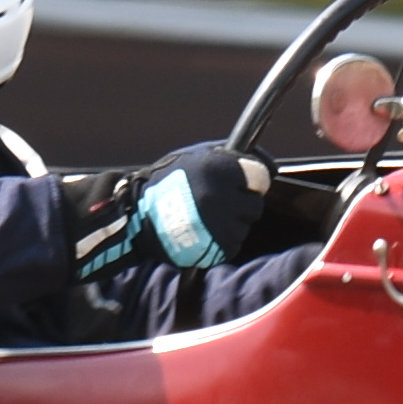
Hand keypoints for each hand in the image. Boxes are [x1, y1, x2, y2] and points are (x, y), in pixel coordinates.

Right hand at [123, 140, 267, 274]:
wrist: (136, 217)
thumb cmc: (167, 181)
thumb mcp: (196, 155)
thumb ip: (230, 155)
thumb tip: (266, 164)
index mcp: (220, 169)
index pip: (261, 174)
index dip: (251, 179)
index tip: (242, 182)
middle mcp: (223, 197)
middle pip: (255, 204)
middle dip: (241, 203)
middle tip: (217, 202)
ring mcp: (221, 225)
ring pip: (244, 225)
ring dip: (231, 222)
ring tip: (204, 217)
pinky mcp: (217, 248)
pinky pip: (233, 243)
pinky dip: (222, 240)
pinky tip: (203, 232)